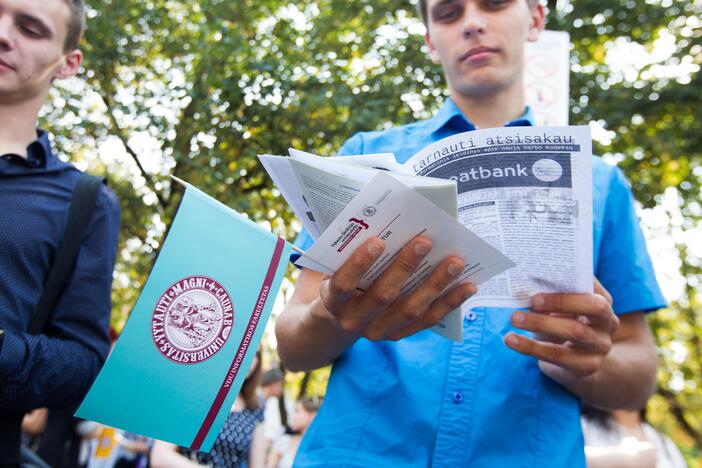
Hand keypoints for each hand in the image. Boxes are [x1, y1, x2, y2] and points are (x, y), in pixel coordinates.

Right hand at [317, 236, 476, 340]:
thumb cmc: (344, 277)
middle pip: (382, 296)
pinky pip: (428, 320)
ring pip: (410, 310)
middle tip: (425, 242)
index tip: (378, 241)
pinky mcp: (401, 334)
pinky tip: (468, 286)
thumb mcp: (337, 266)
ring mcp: (380, 331)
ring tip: (455, 261)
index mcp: (334, 300)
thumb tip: (388, 220)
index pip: (344, 284)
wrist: (339, 316)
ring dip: (435, 284)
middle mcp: (355, 320)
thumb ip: (352, 249)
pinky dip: (450, 302)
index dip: (359, 264)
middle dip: (405, 267)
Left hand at [504, 278, 618, 379]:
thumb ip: (551, 295)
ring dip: (541, 322)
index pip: (594, 286)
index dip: (574, 282)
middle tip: (532, 300)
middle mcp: (608, 323)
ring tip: (514, 318)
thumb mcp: (561, 309)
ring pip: (574, 331)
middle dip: (561, 301)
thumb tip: (523, 282)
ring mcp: (600, 346)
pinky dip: (530, 346)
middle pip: (593, 307)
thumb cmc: (564, 324)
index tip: (549, 279)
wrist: (576, 364)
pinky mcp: (586, 366)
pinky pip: (556, 355)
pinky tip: (510, 339)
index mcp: (603, 302)